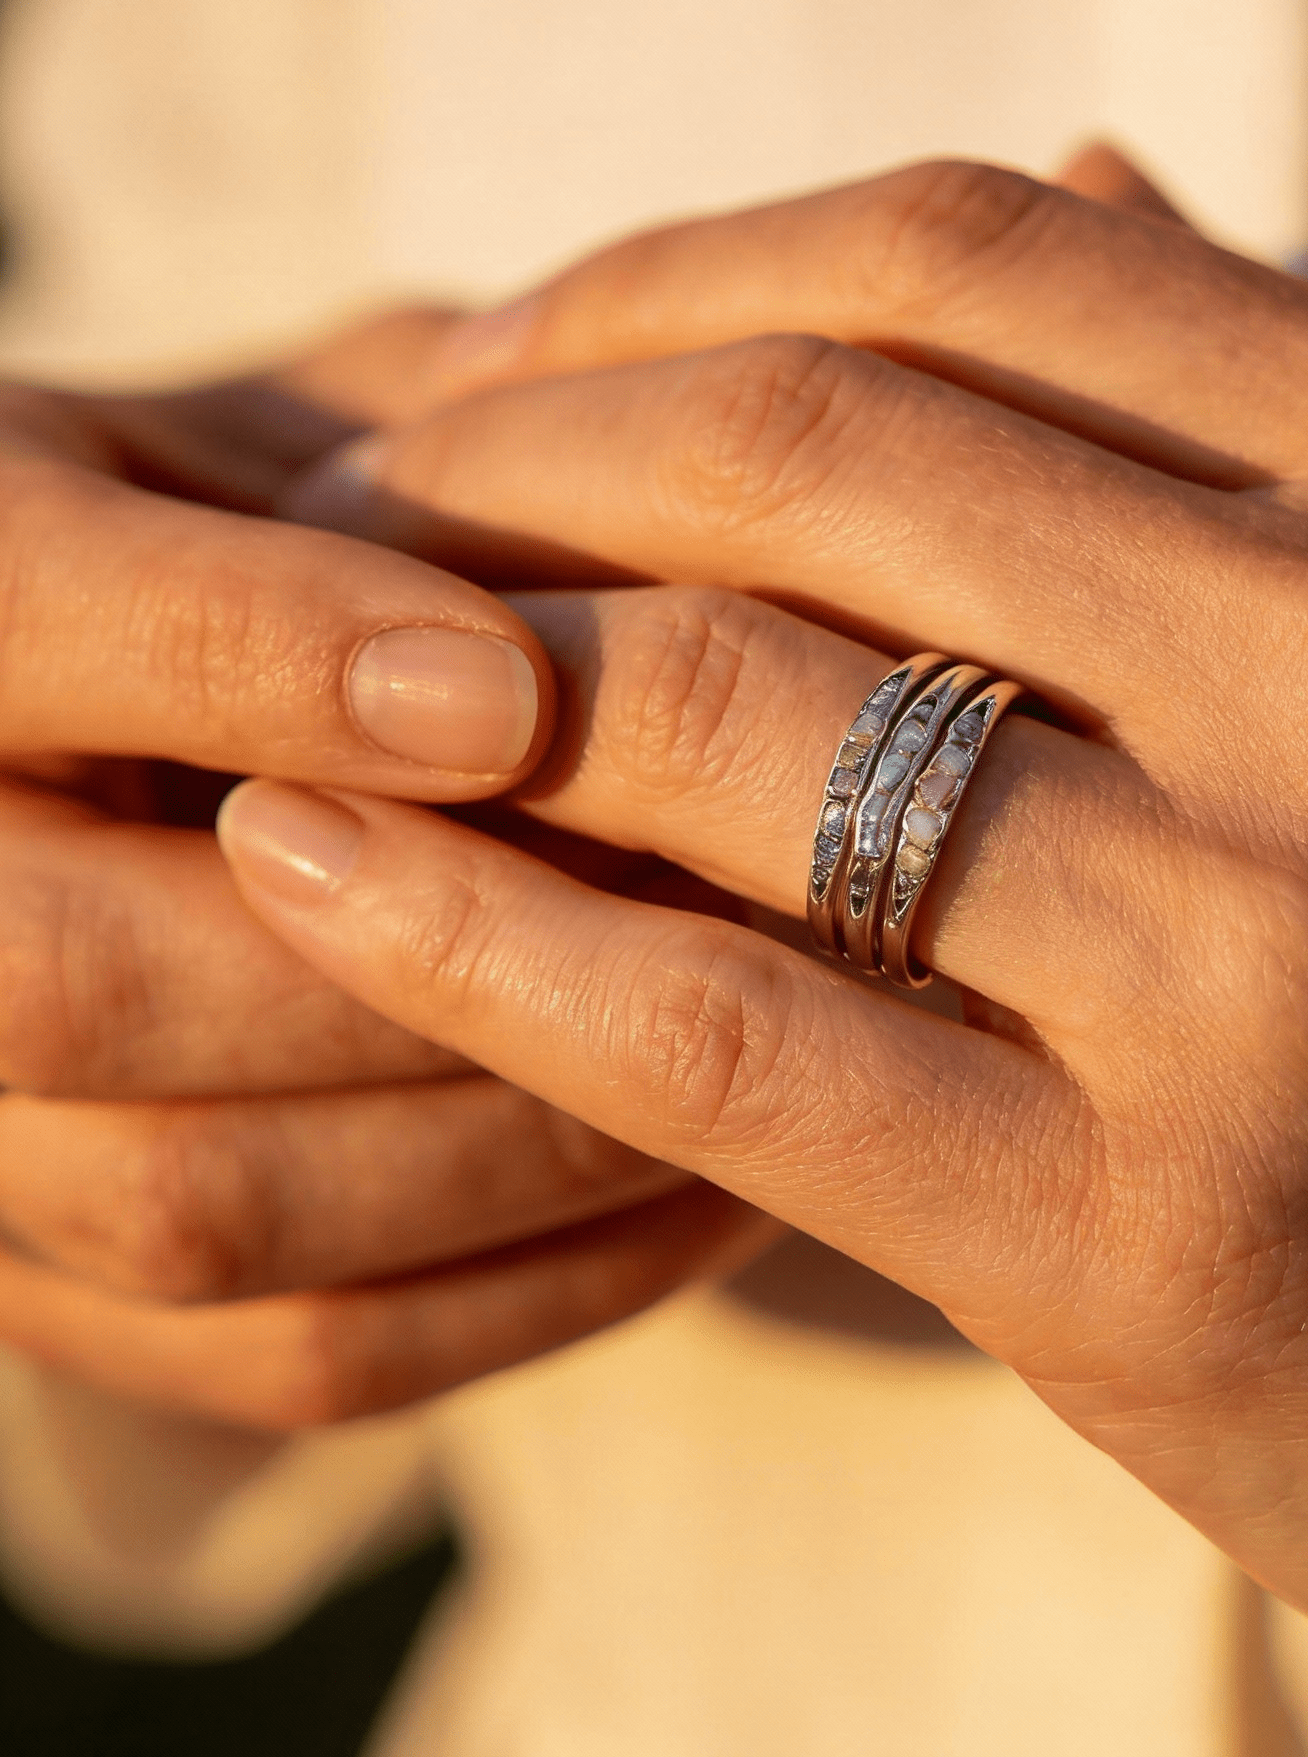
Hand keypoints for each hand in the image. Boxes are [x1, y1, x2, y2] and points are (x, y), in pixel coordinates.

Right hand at [0, 312, 764, 1429]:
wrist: (125, 794)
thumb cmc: (248, 560)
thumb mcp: (286, 443)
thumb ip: (423, 426)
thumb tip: (674, 403)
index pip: (18, 629)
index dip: (264, 652)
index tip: (517, 682)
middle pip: (65, 970)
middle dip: (419, 936)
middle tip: (709, 889)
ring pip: (198, 1197)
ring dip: (517, 1125)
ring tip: (782, 1048)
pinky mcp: (77, 1310)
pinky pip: (298, 1354)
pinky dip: (534, 1285)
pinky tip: (723, 1192)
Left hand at [240, 156, 1307, 1756]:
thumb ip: (1305, 411)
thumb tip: (1085, 166)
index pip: (974, 246)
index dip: (674, 273)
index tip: (524, 355)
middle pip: (807, 442)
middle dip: (515, 451)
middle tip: (369, 504)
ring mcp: (1277, 963)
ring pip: (734, 714)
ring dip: (463, 677)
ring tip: (327, 686)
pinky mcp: (1162, 1245)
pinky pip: (725, 1032)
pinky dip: (475, 937)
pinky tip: (323, 875)